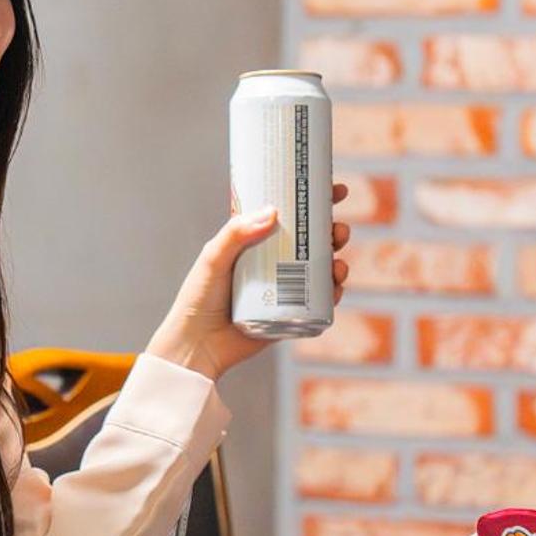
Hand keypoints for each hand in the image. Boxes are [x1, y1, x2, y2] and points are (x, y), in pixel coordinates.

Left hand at [144, 183, 352, 381]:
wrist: (197, 345)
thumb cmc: (197, 298)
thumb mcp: (213, 258)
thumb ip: (236, 234)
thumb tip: (273, 212)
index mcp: (255, 243)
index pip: (290, 216)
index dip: (315, 202)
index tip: (335, 190)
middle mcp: (272, 263)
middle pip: (312, 241)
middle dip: (333, 233)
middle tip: (338, 231)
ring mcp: (283, 289)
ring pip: (320, 270)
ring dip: (337, 263)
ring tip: (338, 265)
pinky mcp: (289, 315)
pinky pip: (318, 302)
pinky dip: (332, 294)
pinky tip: (336, 288)